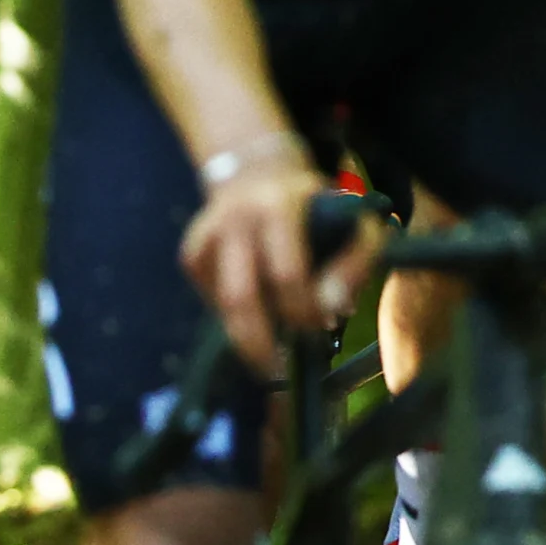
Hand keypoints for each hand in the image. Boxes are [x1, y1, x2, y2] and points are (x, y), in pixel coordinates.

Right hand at [176, 140, 379, 366]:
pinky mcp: (190, 253)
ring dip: (245, 335)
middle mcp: (233, 219)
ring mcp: (205, 236)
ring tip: (268, 353)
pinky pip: (211, 300)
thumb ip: (354, 264)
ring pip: (221, 305)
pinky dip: (234, 315)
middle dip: (259, 343)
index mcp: (277, 207)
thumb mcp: (351, 221)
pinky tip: (256, 308)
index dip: (303, 310)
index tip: (320, 326)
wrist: (255, 171)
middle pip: (239, 297)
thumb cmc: (314, 206)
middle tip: (277, 373)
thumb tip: (333, 312)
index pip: (286, 274)